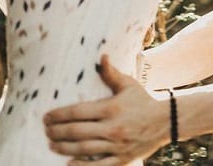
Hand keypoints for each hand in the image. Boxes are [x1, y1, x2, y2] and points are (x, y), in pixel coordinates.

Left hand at [43, 55, 168, 164]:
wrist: (166, 121)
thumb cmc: (143, 100)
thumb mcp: (128, 85)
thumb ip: (111, 73)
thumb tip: (101, 56)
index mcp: (111, 108)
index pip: (78, 112)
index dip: (60, 115)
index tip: (47, 116)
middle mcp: (113, 127)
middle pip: (77, 132)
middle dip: (58, 132)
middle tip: (46, 131)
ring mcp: (117, 145)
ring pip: (84, 149)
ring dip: (64, 148)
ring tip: (52, 145)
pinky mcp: (122, 159)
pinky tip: (68, 164)